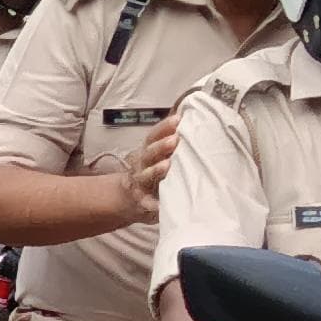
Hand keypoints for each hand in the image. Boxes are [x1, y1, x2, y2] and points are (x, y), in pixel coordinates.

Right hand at [116, 105, 184, 219]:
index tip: (178, 119)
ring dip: (155, 170)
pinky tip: (159, 206)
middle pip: (149, 153)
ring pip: (145, 176)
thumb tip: (189, 115)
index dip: (164, 127)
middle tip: (175, 140)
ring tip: (167, 166)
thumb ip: (170, 139)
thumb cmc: (151, 171)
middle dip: (161, 146)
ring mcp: (139, 183)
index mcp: (147, 151)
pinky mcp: (141, 202)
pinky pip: (146, 204)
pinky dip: (152, 205)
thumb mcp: (157, 153)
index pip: (153, 136)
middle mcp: (141, 165)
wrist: (130, 197)